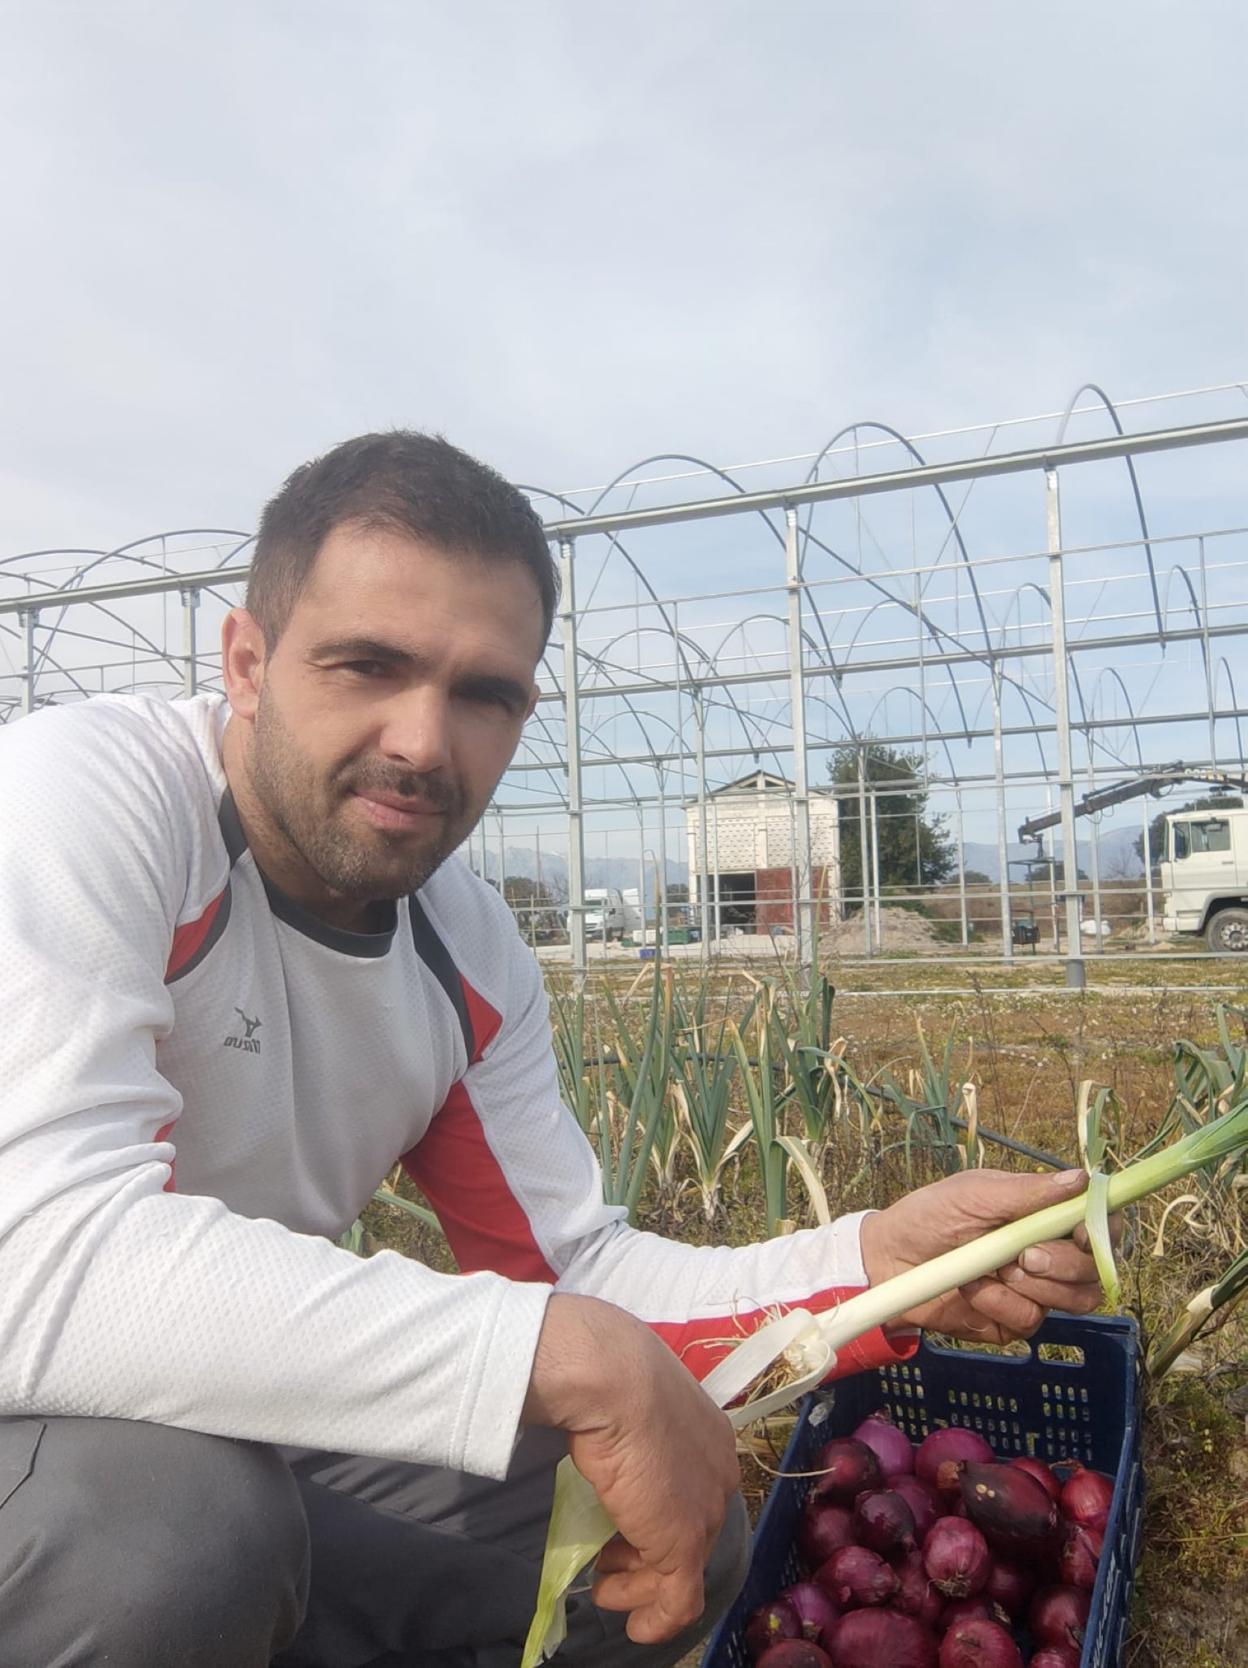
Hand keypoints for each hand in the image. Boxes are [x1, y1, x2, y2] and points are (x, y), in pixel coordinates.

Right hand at [523, 1294, 739, 1644]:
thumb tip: (610, 1433)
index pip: (693, 1492)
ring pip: (681, 1568)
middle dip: (648, 1556)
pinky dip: (659, 1619)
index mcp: (710, 1438)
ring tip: (606, 1589)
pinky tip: (637, 1628)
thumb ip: (635, 1425)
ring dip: (641, 1588)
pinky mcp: (683, 1544)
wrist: (615, 1381)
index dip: (659, 1516)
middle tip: (610, 1565)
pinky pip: (678, 1598)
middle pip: (689, 1531)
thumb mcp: (633, 1399)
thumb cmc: (614, 1378)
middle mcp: (717, 1475)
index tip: (625, 1527)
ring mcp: (703, 1512)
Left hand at [858, 1168, 1118, 1344]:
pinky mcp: (1012, 1321)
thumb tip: (1082, 1180)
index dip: (1103, 1232)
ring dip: (1030, 1285)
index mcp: (1043, 1218)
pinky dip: (998, 1303)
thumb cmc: (930, 1216)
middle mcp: (1048, 1256)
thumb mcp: (974, 1194)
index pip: (1100, 1227)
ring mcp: (1034, 1292)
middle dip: (1063, 1264)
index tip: (1082, 1234)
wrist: (889, 1261)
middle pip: (1094, 1270)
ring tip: (990, 1269)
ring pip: (1072, 1300)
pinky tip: (971, 1289)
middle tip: (1023, 1256)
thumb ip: (1028, 1193)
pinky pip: (1028, 1320)